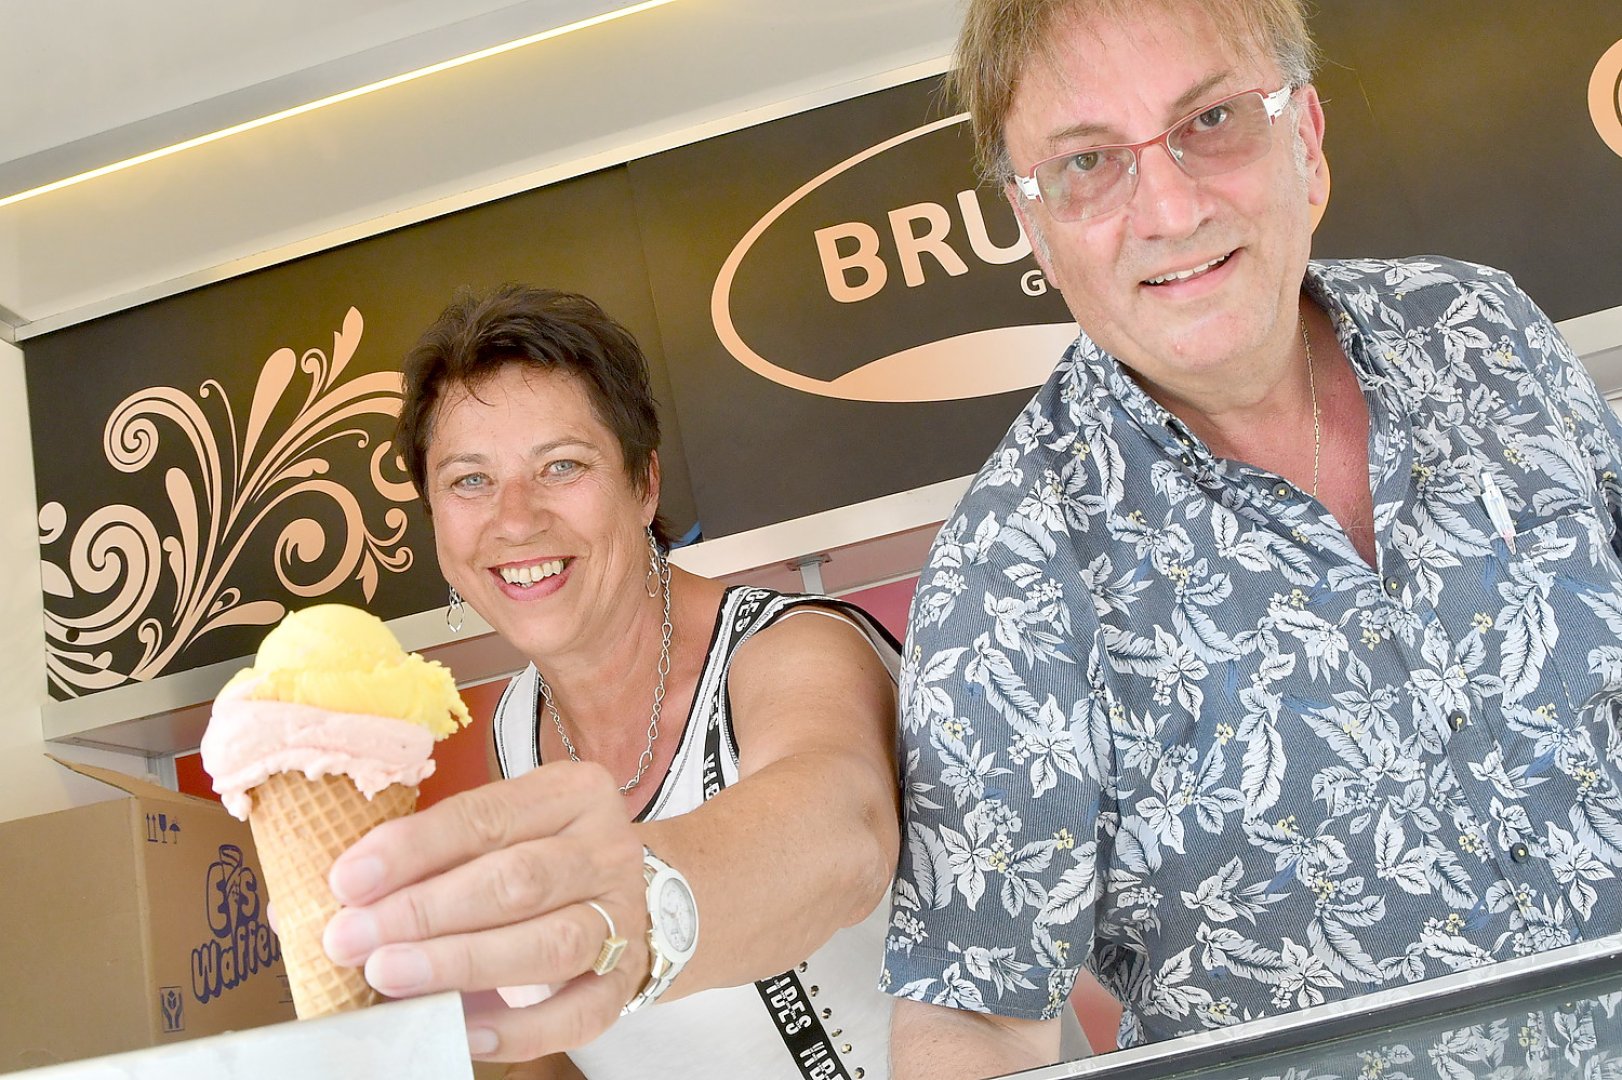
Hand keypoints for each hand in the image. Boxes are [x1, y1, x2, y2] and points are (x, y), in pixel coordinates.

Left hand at [321, 762, 647, 1060]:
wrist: (623, 897)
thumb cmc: (535, 857)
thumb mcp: (496, 832)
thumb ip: (433, 858)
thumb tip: (334, 904)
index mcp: (570, 794)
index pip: (485, 816)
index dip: (413, 850)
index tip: (347, 882)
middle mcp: (606, 849)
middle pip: (519, 880)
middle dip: (426, 912)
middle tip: (353, 939)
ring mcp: (624, 916)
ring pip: (552, 943)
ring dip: (463, 963)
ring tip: (391, 976)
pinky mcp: (626, 979)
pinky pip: (580, 1013)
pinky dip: (521, 1029)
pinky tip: (464, 1031)